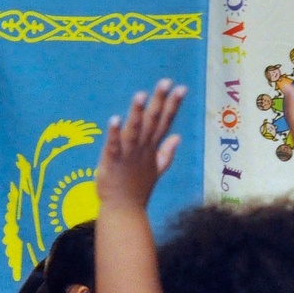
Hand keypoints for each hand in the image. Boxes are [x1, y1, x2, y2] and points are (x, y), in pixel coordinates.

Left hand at [94, 80, 186, 209]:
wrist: (124, 210)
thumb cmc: (137, 189)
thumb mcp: (156, 169)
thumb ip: (167, 153)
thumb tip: (178, 137)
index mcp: (152, 148)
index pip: (165, 123)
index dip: (173, 105)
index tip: (181, 88)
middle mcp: (142, 149)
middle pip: (153, 122)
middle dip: (159, 102)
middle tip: (165, 82)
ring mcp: (128, 155)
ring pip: (135, 131)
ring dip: (138, 114)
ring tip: (140, 95)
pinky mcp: (112, 162)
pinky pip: (114, 145)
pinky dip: (114, 133)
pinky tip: (114, 119)